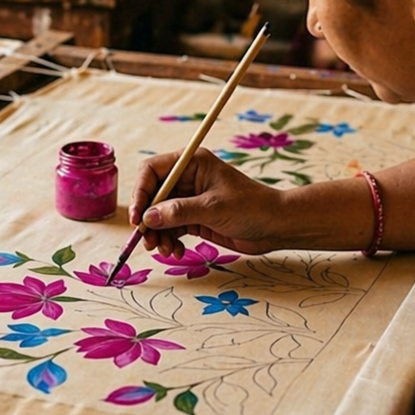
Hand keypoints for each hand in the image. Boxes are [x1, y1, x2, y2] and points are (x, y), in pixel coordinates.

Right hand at [129, 149, 292, 256]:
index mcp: (192, 163)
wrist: (276, 226)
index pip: (152, 171)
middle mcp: (187, 178)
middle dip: (148, 219)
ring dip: (158, 234)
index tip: (138, 217)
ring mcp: (189, 199)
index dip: (140, 192)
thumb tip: (148, 217)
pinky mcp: (194, 217)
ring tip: (165, 250)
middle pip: (152, 195)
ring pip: (159, 215)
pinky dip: (169, 240)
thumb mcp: (213, 208)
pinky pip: (171, 228)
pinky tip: (176, 251)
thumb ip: (179, 211)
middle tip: (148, 241)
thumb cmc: (251, 207)